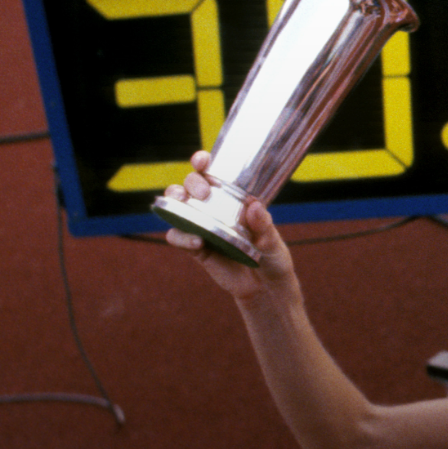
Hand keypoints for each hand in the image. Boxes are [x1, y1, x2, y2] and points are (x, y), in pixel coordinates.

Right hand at [163, 151, 298, 301]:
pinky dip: (181, 236)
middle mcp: (213, 208)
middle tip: (204, 194)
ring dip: (175, 203)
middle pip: (190, 185)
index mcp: (233, 199)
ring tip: (187, 212)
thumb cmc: (272, 257)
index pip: (213, 174)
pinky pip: (177, 237)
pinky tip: (197, 241)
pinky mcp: (195, 247)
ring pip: (176, 207)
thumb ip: (264, 226)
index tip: (202, 161)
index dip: (202, 163)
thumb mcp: (273, 241)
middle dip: (192, 183)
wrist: (265, 287)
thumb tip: (254, 207)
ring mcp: (202, 227)